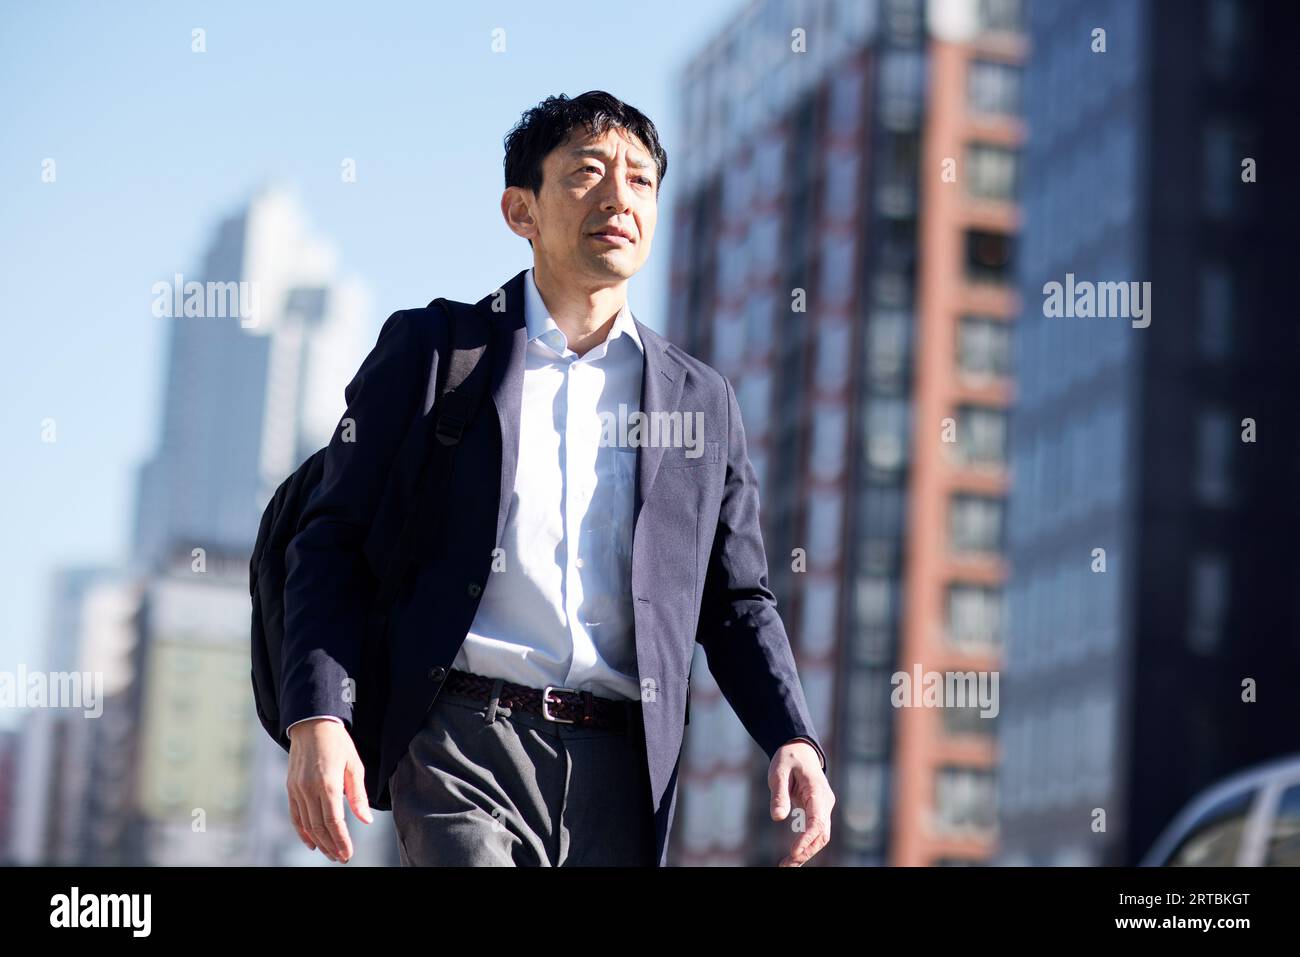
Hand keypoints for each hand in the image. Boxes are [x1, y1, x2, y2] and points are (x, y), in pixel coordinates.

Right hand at [287, 718, 372, 861]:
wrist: (312, 724)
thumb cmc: (338, 743)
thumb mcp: (354, 766)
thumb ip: (358, 795)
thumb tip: (366, 820)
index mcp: (329, 784)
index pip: (334, 822)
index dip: (341, 841)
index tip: (348, 853)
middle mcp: (310, 789)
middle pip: (319, 827)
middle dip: (331, 846)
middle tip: (341, 858)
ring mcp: (297, 789)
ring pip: (307, 824)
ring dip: (318, 842)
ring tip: (330, 853)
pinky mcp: (291, 788)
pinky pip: (295, 815)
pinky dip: (302, 831)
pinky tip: (311, 842)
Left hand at [769, 740, 833, 866]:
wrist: (799, 749)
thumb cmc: (788, 758)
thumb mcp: (778, 771)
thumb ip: (778, 794)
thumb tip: (777, 818)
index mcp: (818, 792)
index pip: (817, 822)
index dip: (806, 839)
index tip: (793, 852)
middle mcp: (825, 802)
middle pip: (822, 834)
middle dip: (806, 851)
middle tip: (786, 864)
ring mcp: (823, 808)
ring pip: (820, 836)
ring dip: (806, 852)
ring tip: (786, 864)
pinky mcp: (817, 811)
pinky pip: (815, 832)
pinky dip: (806, 845)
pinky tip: (792, 856)